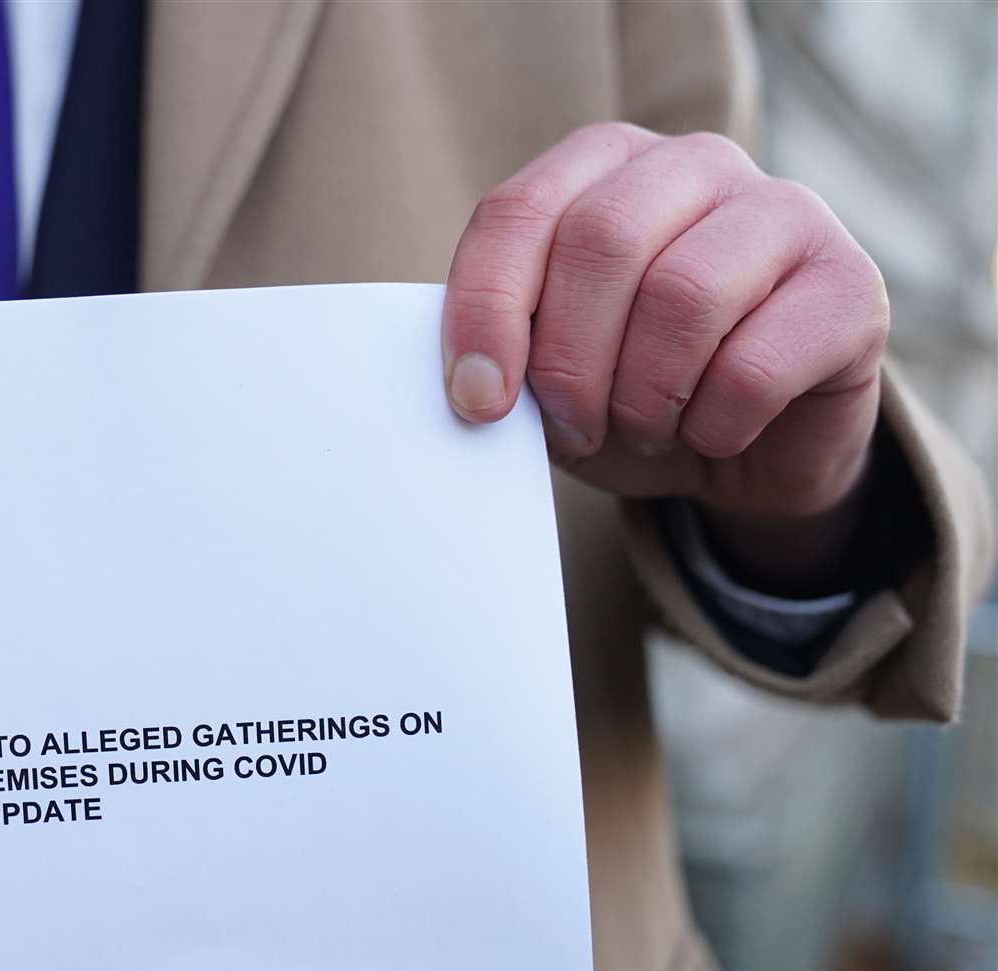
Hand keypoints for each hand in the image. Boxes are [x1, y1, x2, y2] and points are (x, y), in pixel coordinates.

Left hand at [442, 123, 888, 591]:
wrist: (747, 449)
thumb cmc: (628, 390)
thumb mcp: (549, 369)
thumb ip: (508, 349)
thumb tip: (476, 383)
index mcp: (603, 164)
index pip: (518, 211)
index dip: (486, 310)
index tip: (476, 401)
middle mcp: (695, 164)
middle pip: (603, 241)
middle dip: (569, 361)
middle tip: (572, 427)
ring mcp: (785, 212)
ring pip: (683, 296)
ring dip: (642, 398)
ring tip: (644, 430)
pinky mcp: (852, 286)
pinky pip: (754, 366)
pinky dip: (712, 425)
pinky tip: (712, 432)